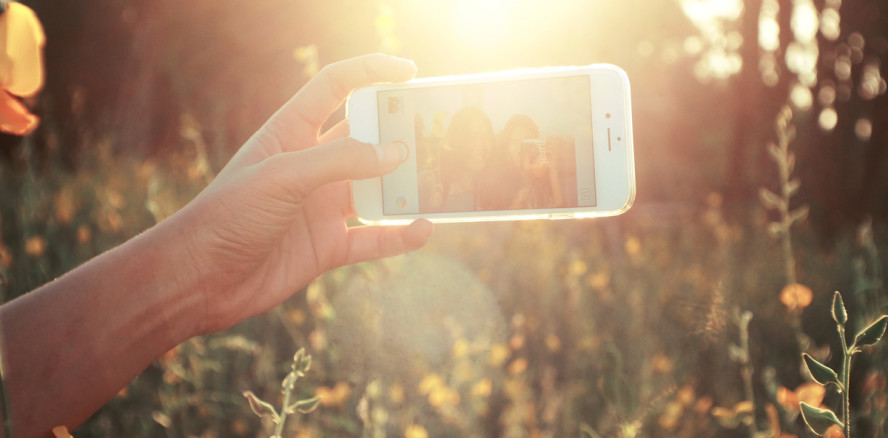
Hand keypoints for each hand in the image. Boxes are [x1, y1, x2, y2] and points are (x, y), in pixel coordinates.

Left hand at [170, 54, 432, 333]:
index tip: (409, 73)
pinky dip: (399, 236)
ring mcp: (320, 207)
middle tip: (436, 131)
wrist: (200, 280)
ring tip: (439, 181)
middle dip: (399, 132)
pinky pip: (373, 239)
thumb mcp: (282, 176)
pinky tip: (422, 229)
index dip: (371, 72)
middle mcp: (310, 166)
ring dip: (404, 186)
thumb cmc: (227, 216)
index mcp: (291, 133)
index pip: (335, 87)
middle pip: (365, 138)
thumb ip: (340, 160)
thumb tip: (396, 153)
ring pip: (376, 190)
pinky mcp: (327, 246)